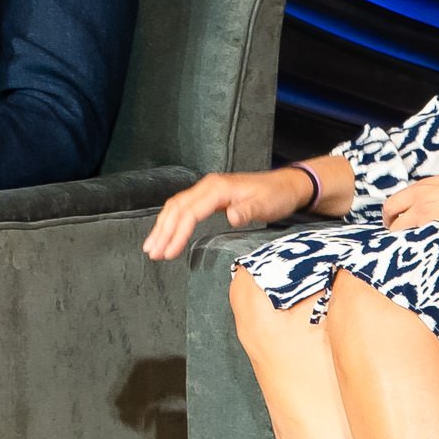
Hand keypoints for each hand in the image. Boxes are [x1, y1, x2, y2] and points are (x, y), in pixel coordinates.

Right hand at [144, 164, 331, 262]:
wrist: (287, 186)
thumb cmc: (276, 195)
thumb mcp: (265, 205)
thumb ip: (247, 211)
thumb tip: (231, 216)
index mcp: (217, 188)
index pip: (189, 212)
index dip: (176, 233)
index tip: (168, 252)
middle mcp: (208, 186)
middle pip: (176, 208)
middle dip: (162, 231)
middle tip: (152, 252)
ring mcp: (208, 190)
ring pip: (177, 207)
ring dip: (163, 227)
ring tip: (152, 246)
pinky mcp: (211, 197)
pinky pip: (185, 208)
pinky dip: (173, 221)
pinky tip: (167, 233)